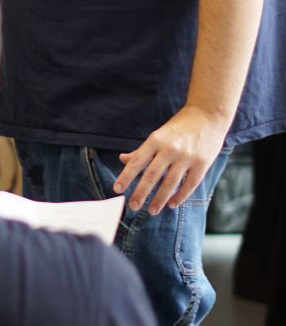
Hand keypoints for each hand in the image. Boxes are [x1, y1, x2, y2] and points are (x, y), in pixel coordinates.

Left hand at [113, 105, 227, 214]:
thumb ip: (142, 150)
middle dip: (141, 193)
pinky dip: (180, 196)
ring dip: (160, 200)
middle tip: (133, 206)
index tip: (117, 189)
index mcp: (156, 139)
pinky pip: (189, 185)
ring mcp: (187, 157)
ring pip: (170, 183)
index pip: (137, 161)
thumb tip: (122, 159)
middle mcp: (170, 149)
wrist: (208, 115)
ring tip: (152, 210)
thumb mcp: (158, 134)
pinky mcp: (202, 163)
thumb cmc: (179, 126)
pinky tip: (172, 204)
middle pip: (151, 175)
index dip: (126, 176)